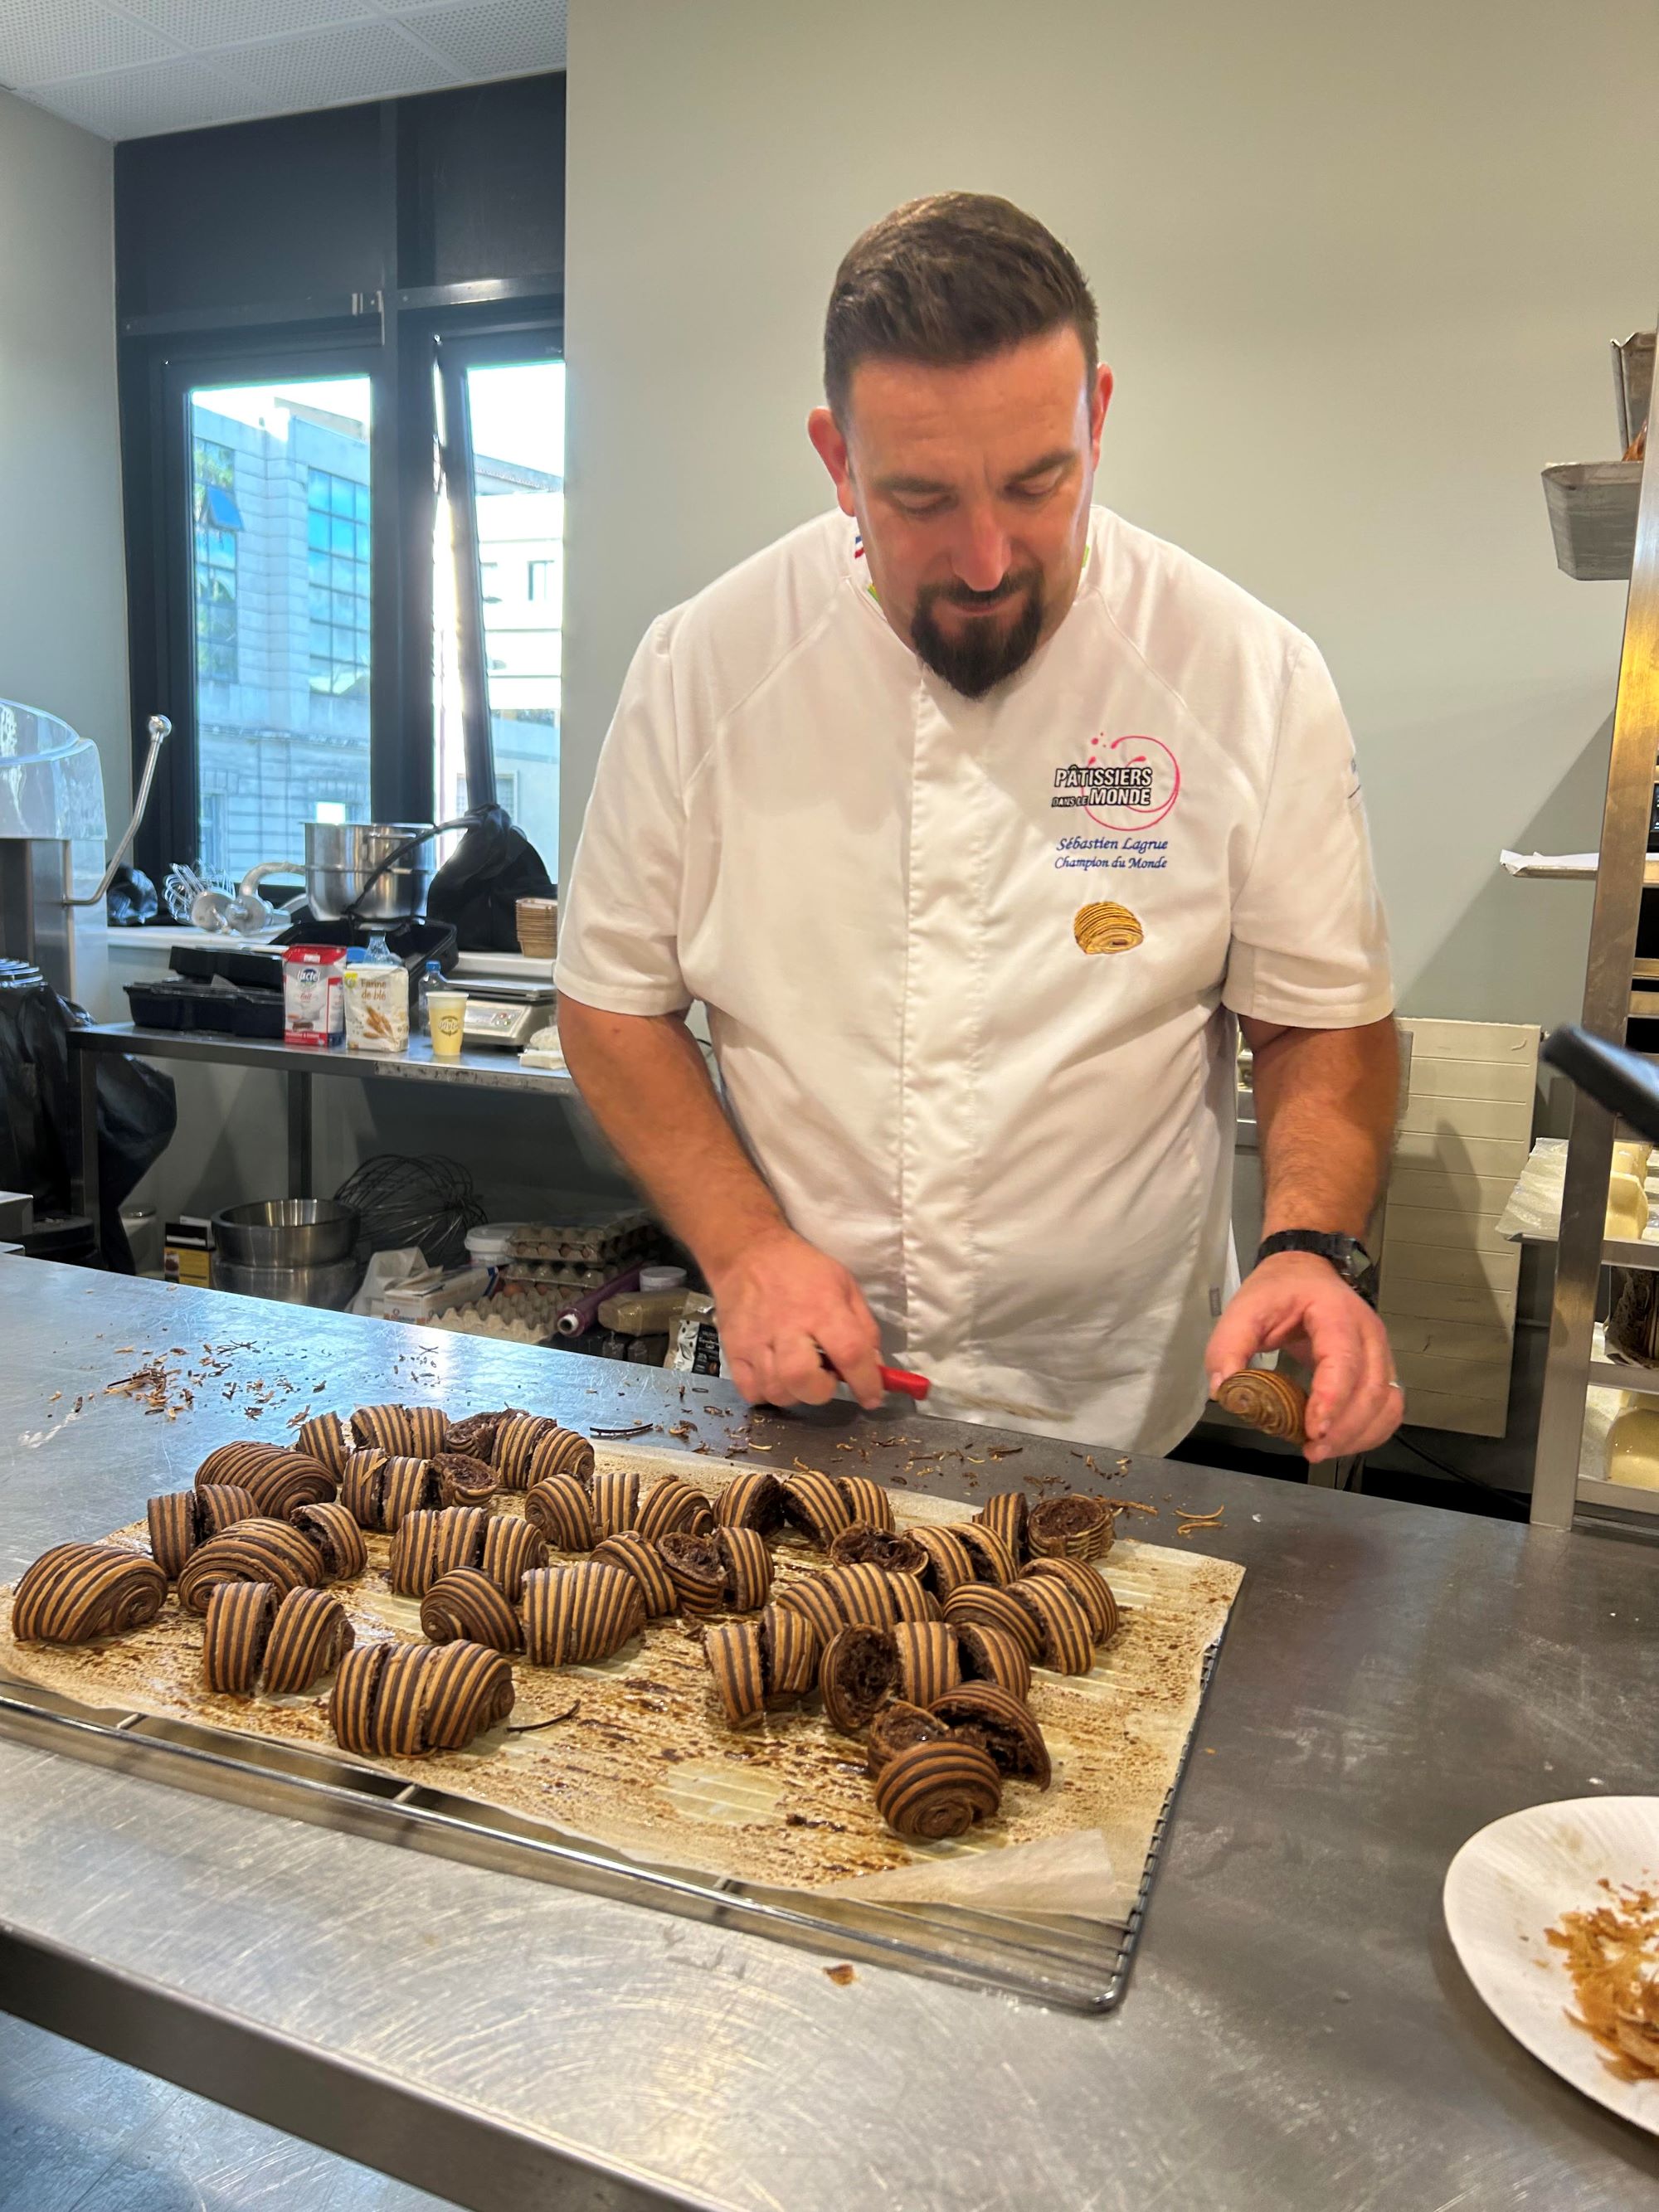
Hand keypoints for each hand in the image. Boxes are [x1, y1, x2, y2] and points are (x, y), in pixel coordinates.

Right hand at [706, 1226, 884, 1410]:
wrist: (747, 1252)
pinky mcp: (733, 1349)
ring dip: (796, 1393)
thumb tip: (875, 1367)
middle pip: (802, 1379)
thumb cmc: (802, 1269)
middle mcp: (788, 1327)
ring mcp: (756, 1340)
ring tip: (801, 1376)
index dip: (866, 1383)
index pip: (850, 1353)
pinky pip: (750, 1391)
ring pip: (775, 1390)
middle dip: (821, 1391)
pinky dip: (767, 1393)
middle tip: (826, 1379)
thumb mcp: (845, 1285)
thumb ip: (864, 1328)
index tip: (872, 1397)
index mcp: (822, 1308)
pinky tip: (776, 1377)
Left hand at [1204, 1251, 1402, 1460]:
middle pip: (1372, 1389)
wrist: (1307, 1272)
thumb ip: (1228, 1345)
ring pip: (1386, 1403)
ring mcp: (1381, 1352)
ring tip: (1321, 1450)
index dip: (1332, 1399)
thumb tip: (1223, 1390)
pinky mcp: (1382, 1370)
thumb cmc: (1278, 1291)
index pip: (1344, 1360)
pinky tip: (1341, 1443)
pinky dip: (1370, 1432)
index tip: (1314, 1431)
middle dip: (1344, 1428)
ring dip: (1358, 1435)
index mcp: (1335, 1313)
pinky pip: (1389, 1408)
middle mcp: (1368, 1333)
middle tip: (1311, 1449)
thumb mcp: (1245, 1308)